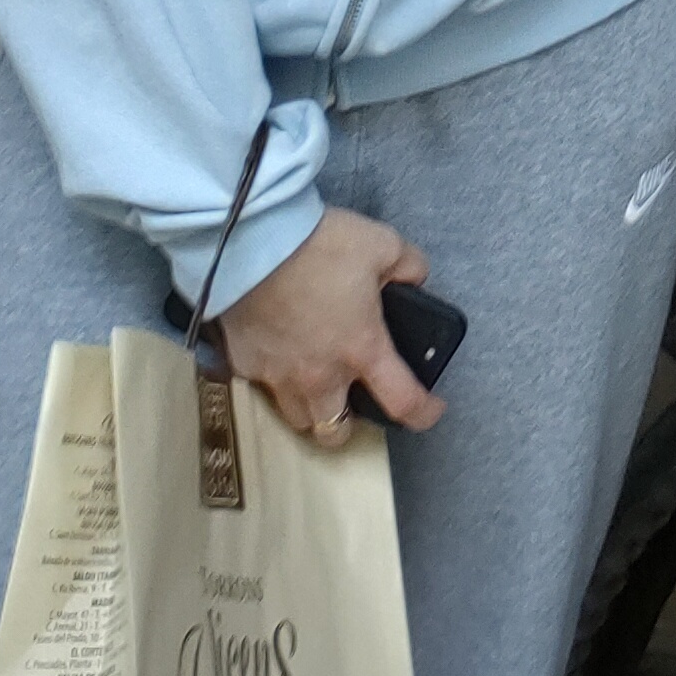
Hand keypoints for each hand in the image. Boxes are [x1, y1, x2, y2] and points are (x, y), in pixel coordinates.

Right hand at [214, 206, 439, 443]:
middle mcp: (321, 376)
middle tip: (352, 396)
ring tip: (315, 381)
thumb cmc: (323, 246)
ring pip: (297, 418)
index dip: (423, 413)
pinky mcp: (244, 366)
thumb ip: (408, 266)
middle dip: (347, 423)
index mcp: (362, 349)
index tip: (431, 411)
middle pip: (335, 431)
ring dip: (310, 408)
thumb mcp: (383, 244)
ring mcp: (278, 377)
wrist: (254, 244)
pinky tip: (278, 352)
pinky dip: (275, 376)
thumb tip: (414, 280)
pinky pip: (263, 385)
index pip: (402, 400)